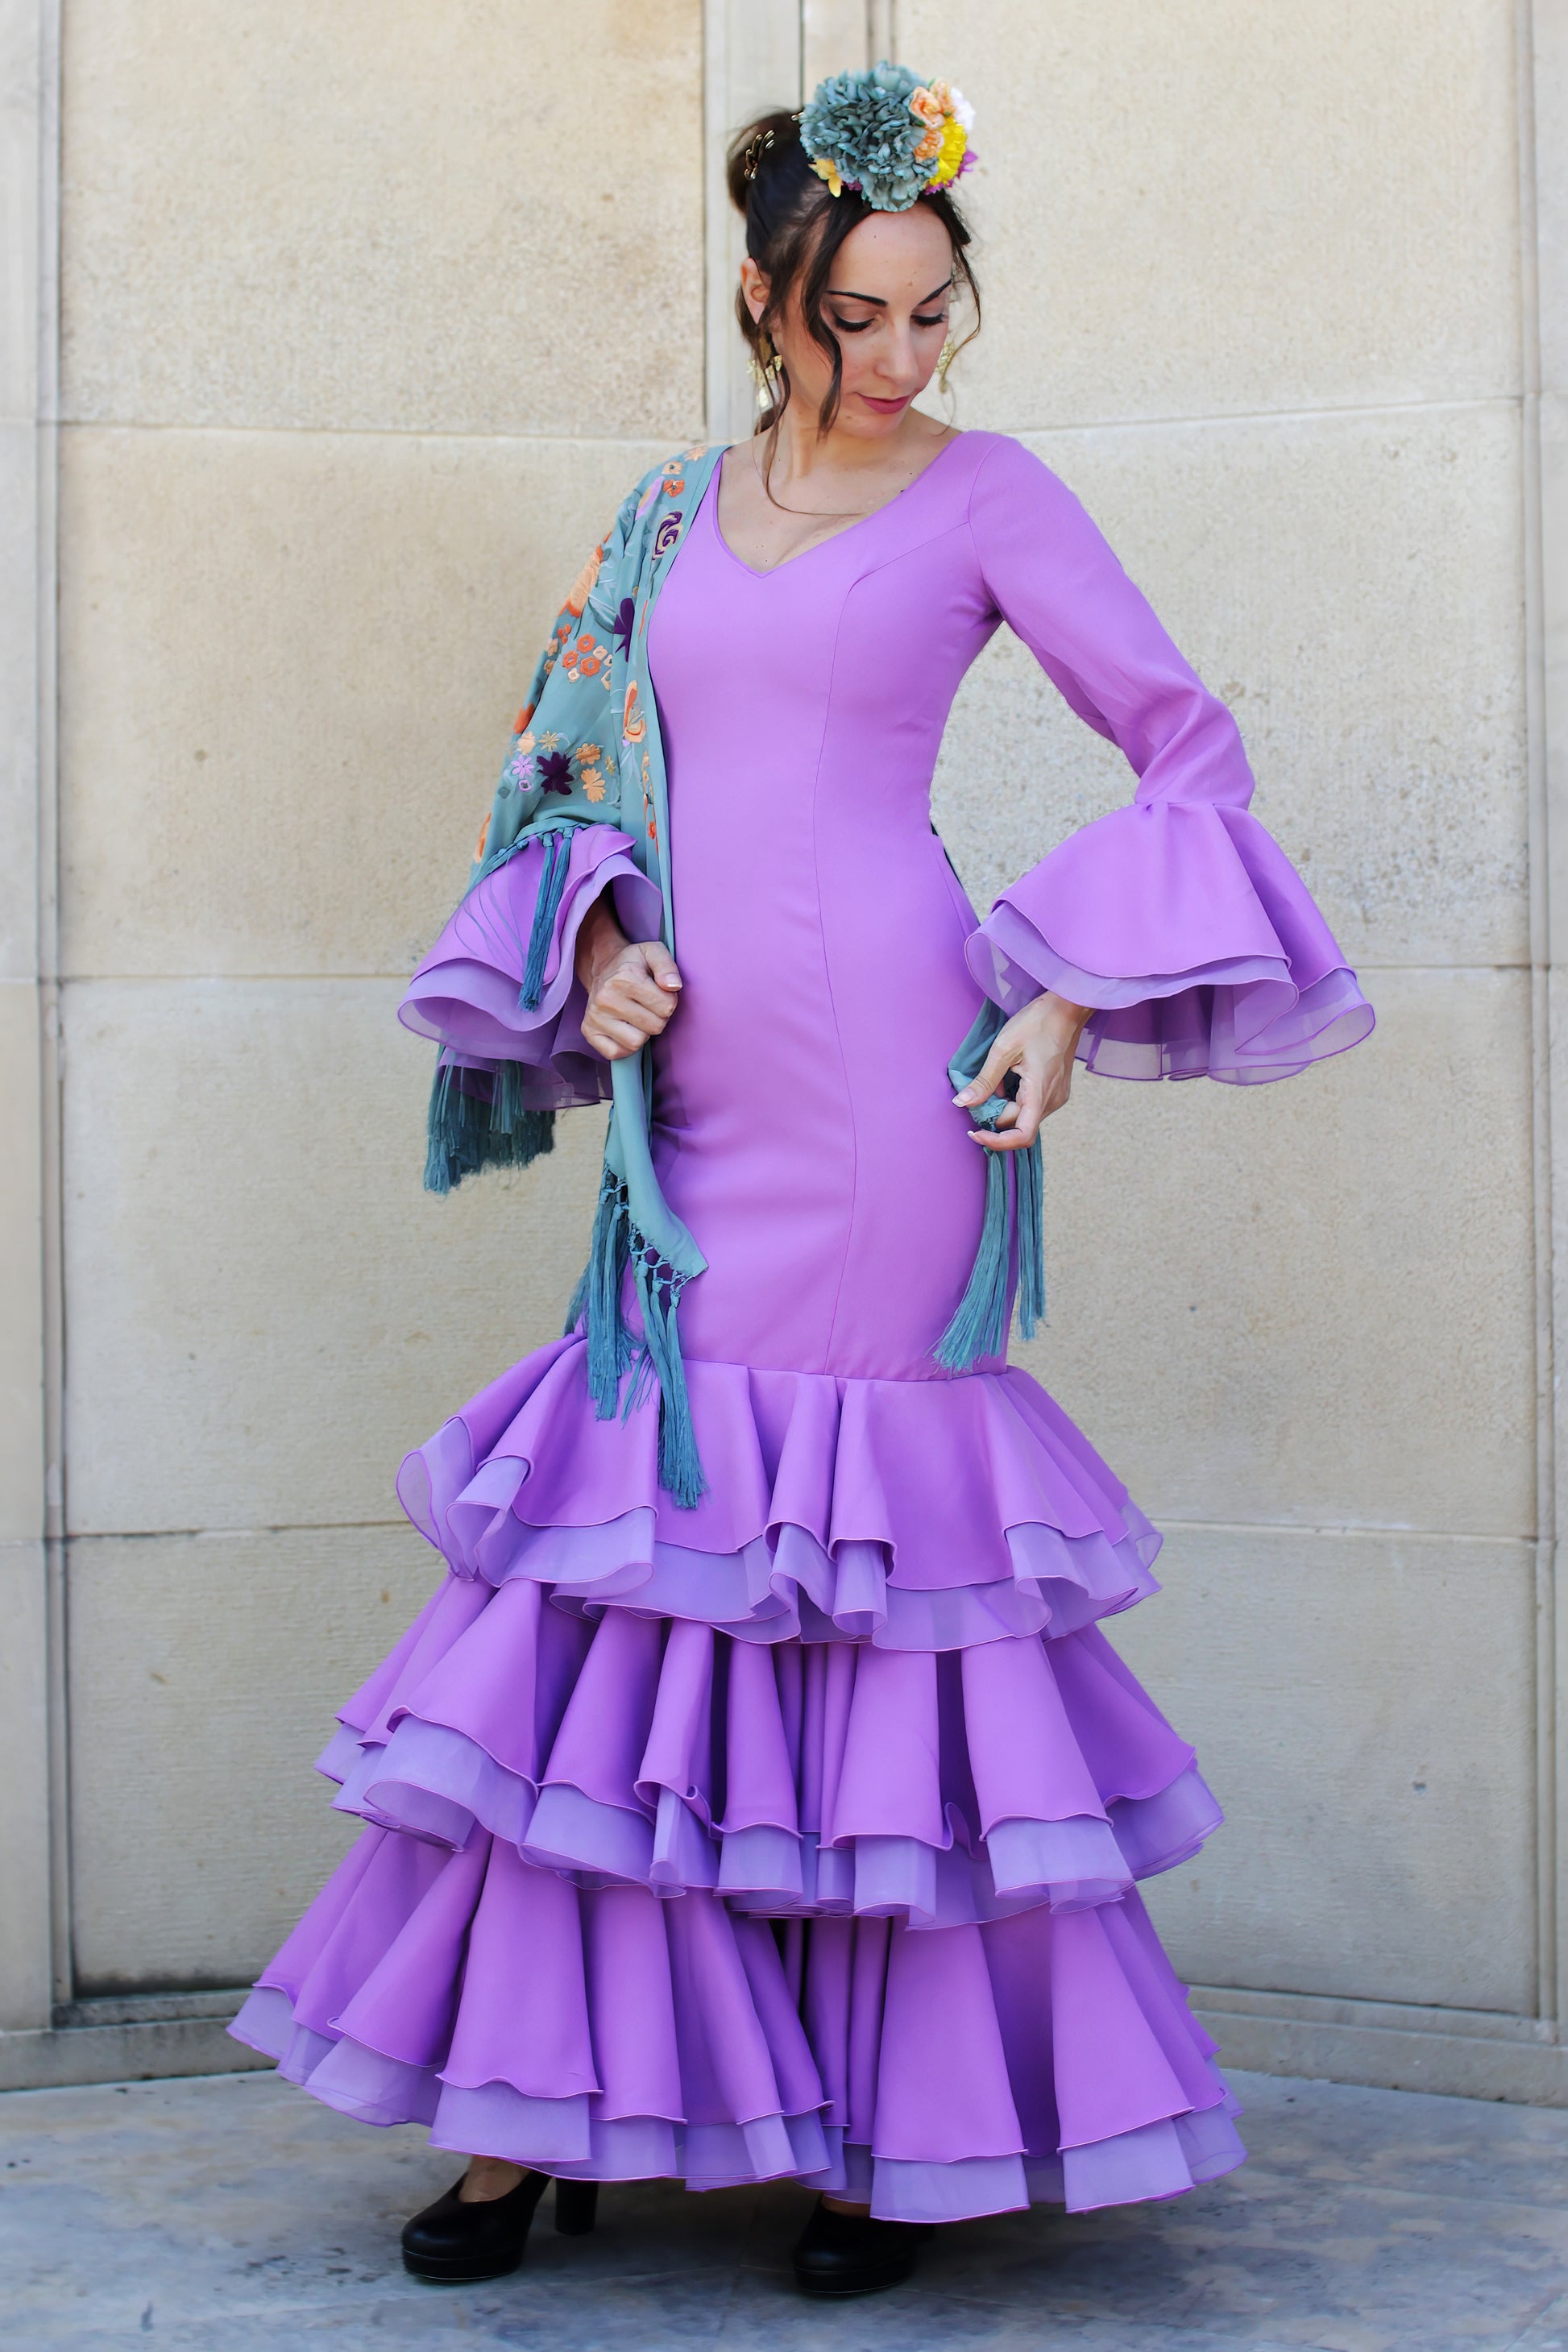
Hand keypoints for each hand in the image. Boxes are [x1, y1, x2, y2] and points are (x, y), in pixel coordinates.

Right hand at [575, 897, 682, 1060]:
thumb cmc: (633, 964)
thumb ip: (667, 966)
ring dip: (643, 1032)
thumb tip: (673, 986)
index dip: (669, 1001)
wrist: (603, 969)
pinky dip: (625, 1046)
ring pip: (637, 1042)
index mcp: (625, 978)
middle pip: (654, 1027)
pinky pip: (616, 1053)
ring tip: (637, 1017)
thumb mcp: (653, 953)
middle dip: (658, 1018)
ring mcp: (595, 1017)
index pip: (667, 1006)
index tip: (658, 993)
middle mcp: (606, 998)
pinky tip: (625, 1029)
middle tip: (648, 1006)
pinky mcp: (589, 1032)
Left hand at [952, 991, 1092, 1150]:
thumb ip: (984, 1081)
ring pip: (1023, 1115)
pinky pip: (1030, 1104)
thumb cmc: (1037, 1023)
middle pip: (1017, 1124)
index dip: (997, 1141)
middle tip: (975, 1094)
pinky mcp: (1054, 1089)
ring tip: (994, 1079)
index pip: (1022, 1136)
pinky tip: (1008, 1076)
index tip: (975, 1133)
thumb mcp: (1003, 1049)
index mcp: (1041, 1093)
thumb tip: (962, 1103)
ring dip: (1003, 1105)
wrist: (1066, 1007)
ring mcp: (1055, 1095)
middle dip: (993, 1115)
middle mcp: (1052, 1100)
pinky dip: (1013, 1098)